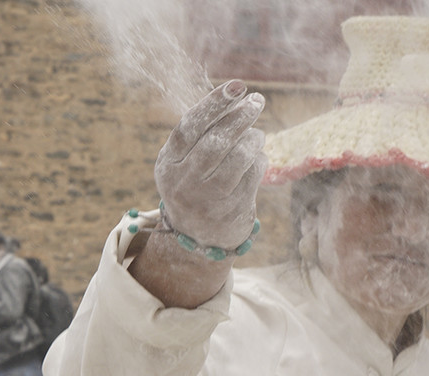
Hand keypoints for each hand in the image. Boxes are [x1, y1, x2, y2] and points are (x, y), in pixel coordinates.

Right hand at [154, 80, 266, 251]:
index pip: (189, 127)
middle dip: (240, 117)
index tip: (238, 86)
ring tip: (258, 135)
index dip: (214, 103)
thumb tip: (235, 99)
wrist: (198, 237)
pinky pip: (252, 175)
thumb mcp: (183, 162)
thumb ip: (200, 134)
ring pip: (237, 158)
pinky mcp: (231, 209)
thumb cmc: (194, 186)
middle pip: (216, 142)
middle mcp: (184, 182)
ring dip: (253, 139)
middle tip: (257, 102)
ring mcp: (207, 198)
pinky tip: (259, 157)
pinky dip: (260, 160)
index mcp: (168, 163)